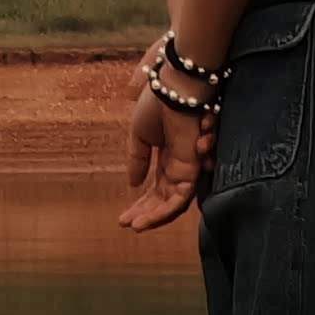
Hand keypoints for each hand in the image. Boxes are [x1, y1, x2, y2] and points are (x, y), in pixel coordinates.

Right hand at [120, 75, 212, 231]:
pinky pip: (181, 199)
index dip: (140, 203)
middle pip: (164, 199)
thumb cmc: (157, 103)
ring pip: (173, 205)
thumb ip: (137, 159)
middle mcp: (179, 166)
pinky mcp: (191, 169)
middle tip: (127, 225)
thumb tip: (133, 184)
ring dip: (154, 218)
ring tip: (136, 226)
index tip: (123, 218)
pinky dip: (164, 212)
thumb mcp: (139, 134)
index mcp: (167, 157)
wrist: (173, 88)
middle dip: (145, 214)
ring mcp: (187, 168)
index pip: (156, 187)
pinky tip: (147, 219)